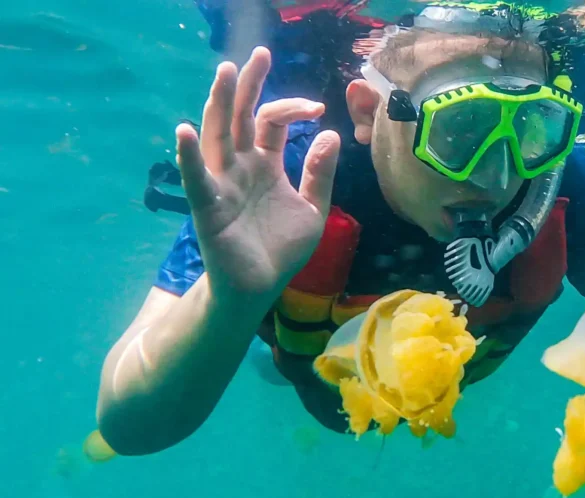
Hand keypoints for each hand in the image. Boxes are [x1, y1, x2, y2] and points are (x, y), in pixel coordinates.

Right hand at [176, 46, 340, 300]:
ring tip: (225, 74)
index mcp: (265, 163)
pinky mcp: (208, 207)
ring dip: (220, 105)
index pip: (273, 121)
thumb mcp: (313, 208)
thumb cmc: (281, 248)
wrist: (260, 287)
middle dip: (249, 85)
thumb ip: (320, 173)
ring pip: (217, 137)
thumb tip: (331, 133)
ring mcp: (222, 183)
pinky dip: (189, 156)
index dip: (293, 108)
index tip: (318, 109)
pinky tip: (185, 131)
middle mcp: (240, 166)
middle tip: (260, 54)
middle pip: (241, 117)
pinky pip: (197, 179)